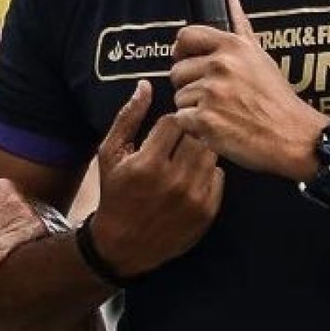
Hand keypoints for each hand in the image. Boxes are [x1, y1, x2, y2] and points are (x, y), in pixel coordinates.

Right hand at [86, 79, 223, 277]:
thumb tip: (145, 85)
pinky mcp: (206, 212)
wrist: (123, 245)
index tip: (163, 133)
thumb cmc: (115, 194)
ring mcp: (193, 198)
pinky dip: (208, 173)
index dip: (170, 123)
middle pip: (197, 135)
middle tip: (176, 145)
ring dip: (199, 152)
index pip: (176, 121)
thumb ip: (128, 118)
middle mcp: (173, 181)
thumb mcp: (110, 155)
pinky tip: (190, 180)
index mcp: (147, 163)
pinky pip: (219, 176)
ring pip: (210, 153)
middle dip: (188, 135)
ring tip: (183, 161)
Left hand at [169, 0, 329, 181]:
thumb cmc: (277, 99)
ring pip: (179, 99)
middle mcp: (220, 66)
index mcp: (232, 47)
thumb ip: (240, 26)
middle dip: (190, 86)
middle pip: (177, 72)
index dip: (182, 51)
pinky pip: (181, 120)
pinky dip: (194, 128)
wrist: (292, 136)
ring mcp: (211, 93)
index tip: (188, 62)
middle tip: (213, 97)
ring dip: (193, 110)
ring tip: (221, 113)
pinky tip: (216, 127)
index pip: (186, 36)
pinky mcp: (205, 120)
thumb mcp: (260, 56)